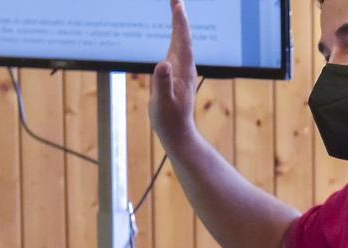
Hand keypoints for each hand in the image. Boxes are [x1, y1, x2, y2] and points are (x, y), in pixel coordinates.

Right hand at [150, 0, 198, 141]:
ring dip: (179, 26)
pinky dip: (175, 38)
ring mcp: (182, 72)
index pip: (182, 40)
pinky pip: (176, 51)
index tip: (178, 4)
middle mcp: (185, 68)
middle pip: (183, 37)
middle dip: (179, 17)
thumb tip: (162, 64)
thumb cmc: (169, 120)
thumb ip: (162, 83)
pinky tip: (174, 36)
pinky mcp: (178, 76)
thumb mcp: (162, 102)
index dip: (179, 21)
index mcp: (182, 70)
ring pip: (181, 43)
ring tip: (176, 9)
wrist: (179, 133)